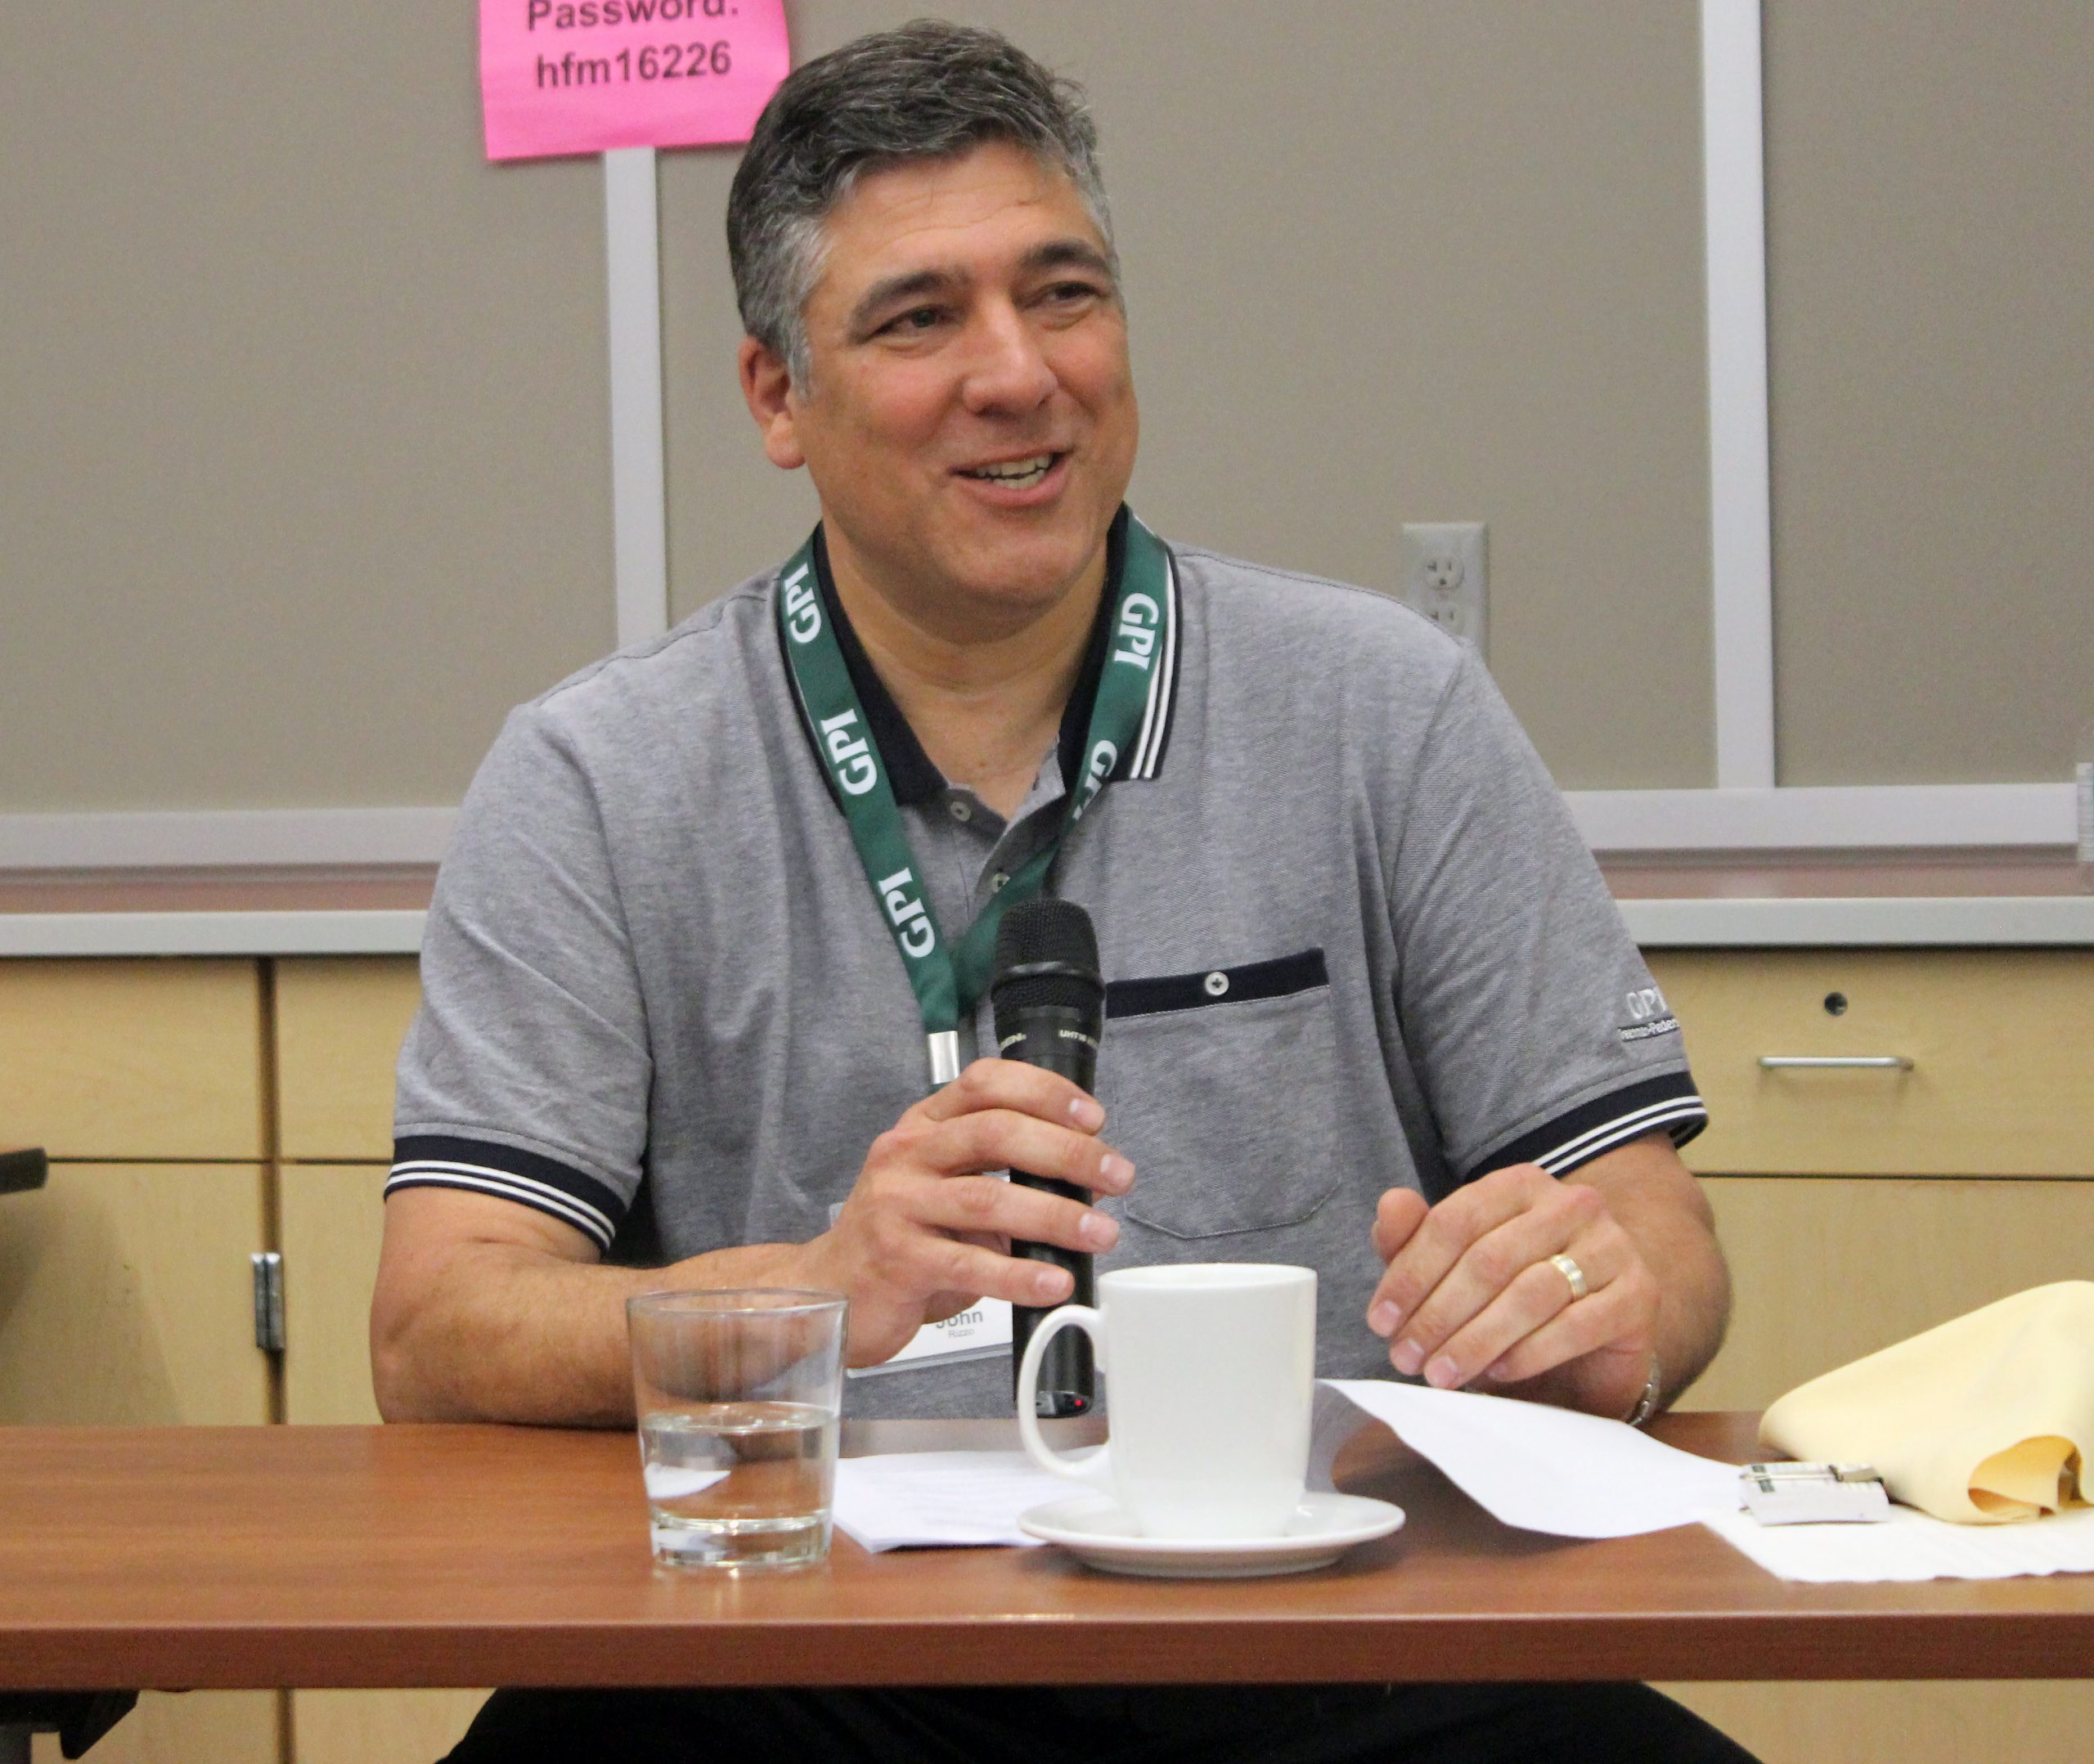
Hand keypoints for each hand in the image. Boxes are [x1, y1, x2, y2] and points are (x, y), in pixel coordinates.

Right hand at [807, 1058, 1131, 1366]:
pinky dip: (1019, 1275)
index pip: (984, 1083)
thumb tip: (1082, 1180)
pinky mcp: (897, 1260)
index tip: (1093, 1118)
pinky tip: (1054, 1281)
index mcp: (923, 1126)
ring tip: (1100, 1233)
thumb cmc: (900, 1235)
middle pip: (994, 1133)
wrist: (830, 1289)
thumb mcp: (942, 1186)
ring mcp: (896, 1206)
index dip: (1044, 1092)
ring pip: (987, 1199)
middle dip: (1067, 1152)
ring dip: (1056, 1215)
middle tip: (1117, 1175)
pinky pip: (969, 1265)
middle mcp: (905, 1155)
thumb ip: (998, 1172)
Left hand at [1363, 1163, 1656, 1417]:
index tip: (1380, 1322)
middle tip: (1406, 1358)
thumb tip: (1390, 1205)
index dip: (1410, 1274)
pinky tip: (1497, 1372)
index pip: (1454, 1221)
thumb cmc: (1512, 1299)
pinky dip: (1529, 1352)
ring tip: (1441, 1374)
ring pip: (1529, 1292)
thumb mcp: (1453, 1269)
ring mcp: (1612, 1246)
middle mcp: (1571, 1204)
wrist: (1597, 1339)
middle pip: (1488, 1259)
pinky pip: (1576, 1324)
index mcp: (1520, 1185)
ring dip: (1475, 1339)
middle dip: (1438, 1314)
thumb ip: (1415, 1237)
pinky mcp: (1638, 1295)